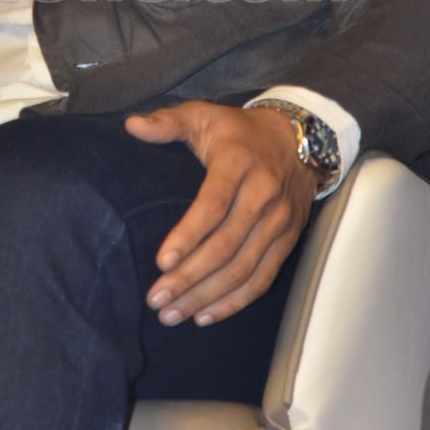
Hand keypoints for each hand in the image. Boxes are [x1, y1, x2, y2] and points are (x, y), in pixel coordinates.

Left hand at [125, 100, 316, 326]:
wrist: (298, 138)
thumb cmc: (239, 131)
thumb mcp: (204, 114)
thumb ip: (167, 121)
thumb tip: (131, 125)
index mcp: (238, 163)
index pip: (213, 205)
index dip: (188, 236)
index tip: (161, 262)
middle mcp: (263, 194)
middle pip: (226, 246)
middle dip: (189, 278)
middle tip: (156, 299)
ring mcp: (279, 221)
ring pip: (243, 269)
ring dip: (207, 296)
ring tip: (172, 314)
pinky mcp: (288, 240)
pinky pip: (263, 278)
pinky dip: (235, 301)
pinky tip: (205, 315)